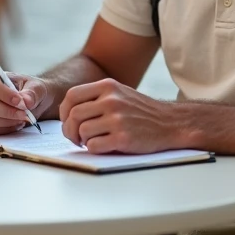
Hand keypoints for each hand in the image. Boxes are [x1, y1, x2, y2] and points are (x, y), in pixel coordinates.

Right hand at [0, 65, 51, 135]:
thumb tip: (27, 101)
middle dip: (7, 112)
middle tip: (24, 114)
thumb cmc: (28, 90)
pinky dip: (2, 130)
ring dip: (6, 122)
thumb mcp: (36, 87)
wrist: (27, 103)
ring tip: (21, 119)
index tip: (21, 102)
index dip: (5, 95)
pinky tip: (14, 124)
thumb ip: (32, 92)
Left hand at [60, 78, 176, 153]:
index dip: (64, 111)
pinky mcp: (123, 138)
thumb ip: (96, 98)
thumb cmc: (141, 111)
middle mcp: (111, 100)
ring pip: (82, 131)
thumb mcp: (120, 94)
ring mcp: (117, 119)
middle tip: (76, 138)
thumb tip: (67, 113)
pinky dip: (94, 149)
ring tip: (94, 140)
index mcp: (108, 86)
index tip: (68, 121)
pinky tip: (105, 146)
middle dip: (70, 130)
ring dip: (83, 140)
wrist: (170, 123)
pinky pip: (94, 146)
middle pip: (73, 115)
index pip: (71, 96)